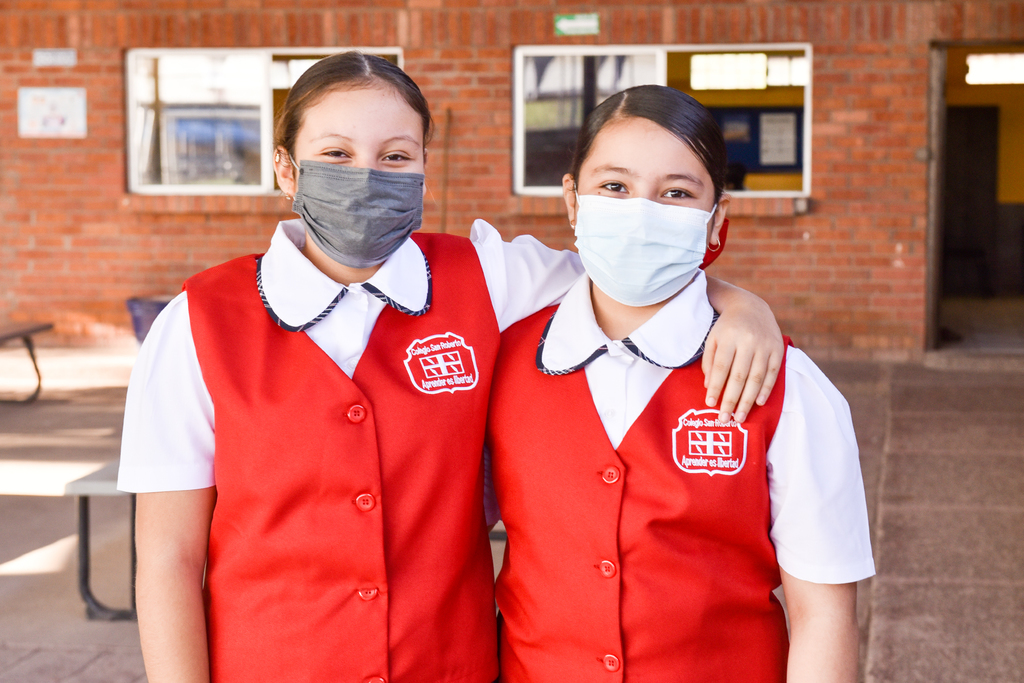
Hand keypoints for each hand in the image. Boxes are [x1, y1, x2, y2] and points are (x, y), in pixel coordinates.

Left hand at [702, 278, 782, 422]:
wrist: (751, 307)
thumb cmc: (727, 327)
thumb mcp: (713, 338)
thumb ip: (709, 361)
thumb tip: (709, 386)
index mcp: (728, 337)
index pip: (721, 367)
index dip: (716, 387)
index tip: (710, 404)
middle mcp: (748, 341)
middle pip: (739, 376)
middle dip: (731, 399)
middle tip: (725, 418)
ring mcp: (765, 345)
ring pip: (756, 378)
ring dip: (748, 400)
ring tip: (740, 417)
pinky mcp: (777, 349)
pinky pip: (772, 373)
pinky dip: (765, 389)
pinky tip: (758, 403)